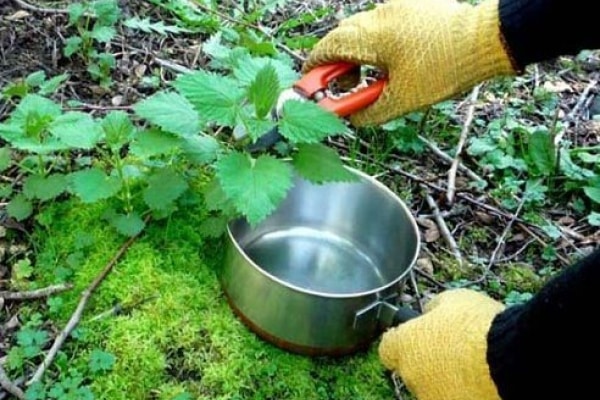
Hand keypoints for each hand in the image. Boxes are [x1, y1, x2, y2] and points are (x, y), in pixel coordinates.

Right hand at [304, 0, 515, 126]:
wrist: (485, 41)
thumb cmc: (444, 69)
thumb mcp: (402, 100)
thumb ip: (368, 112)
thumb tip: (351, 119)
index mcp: (368, 37)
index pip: (326, 50)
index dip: (313, 69)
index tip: (309, 85)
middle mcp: (377, 16)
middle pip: (341, 39)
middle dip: (336, 66)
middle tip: (343, 89)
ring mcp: (395, 8)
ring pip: (362, 31)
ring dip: (357, 55)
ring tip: (369, 78)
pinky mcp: (413, 7)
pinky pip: (383, 25)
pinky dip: (377, 44)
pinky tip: (392, 62)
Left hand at [379, 289, 504, 399]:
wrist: (512, 360)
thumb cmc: (479, 325)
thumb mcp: (454, 299)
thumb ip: (435, 307)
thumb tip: (431, 313)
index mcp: (404, 346)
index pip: (388, 349)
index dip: (402, 342)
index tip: (417, 337)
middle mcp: (412, 377)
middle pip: (414, 371)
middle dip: (429, 362)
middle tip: (457, 351)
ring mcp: (433, 399)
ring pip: (436, 390)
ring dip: (449, 381)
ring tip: (478, 369)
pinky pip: (459, 397)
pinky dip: (468, 392)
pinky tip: (486, 382)